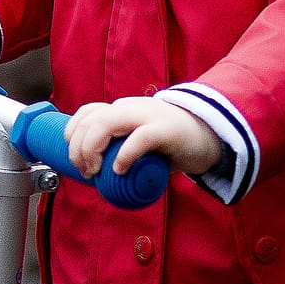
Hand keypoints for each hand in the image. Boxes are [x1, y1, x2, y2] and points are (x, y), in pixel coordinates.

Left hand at [64, 96, 220, 178]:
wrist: (211, 138)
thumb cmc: (172, 144)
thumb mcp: (140, 142)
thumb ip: (120, 148)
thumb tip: (97, 174)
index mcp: (123, 109)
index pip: (88, 112)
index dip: (73, 133)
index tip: (73, 158)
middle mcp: (132, 108)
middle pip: (91, 119)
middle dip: (78, 147)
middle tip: (85, 172)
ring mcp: (149, 116)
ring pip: (106, 123)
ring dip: (92, 148)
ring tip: (95, 171)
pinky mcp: (166, 129)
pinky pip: (139, 138)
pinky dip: (124, 155)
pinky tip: (120, 170)